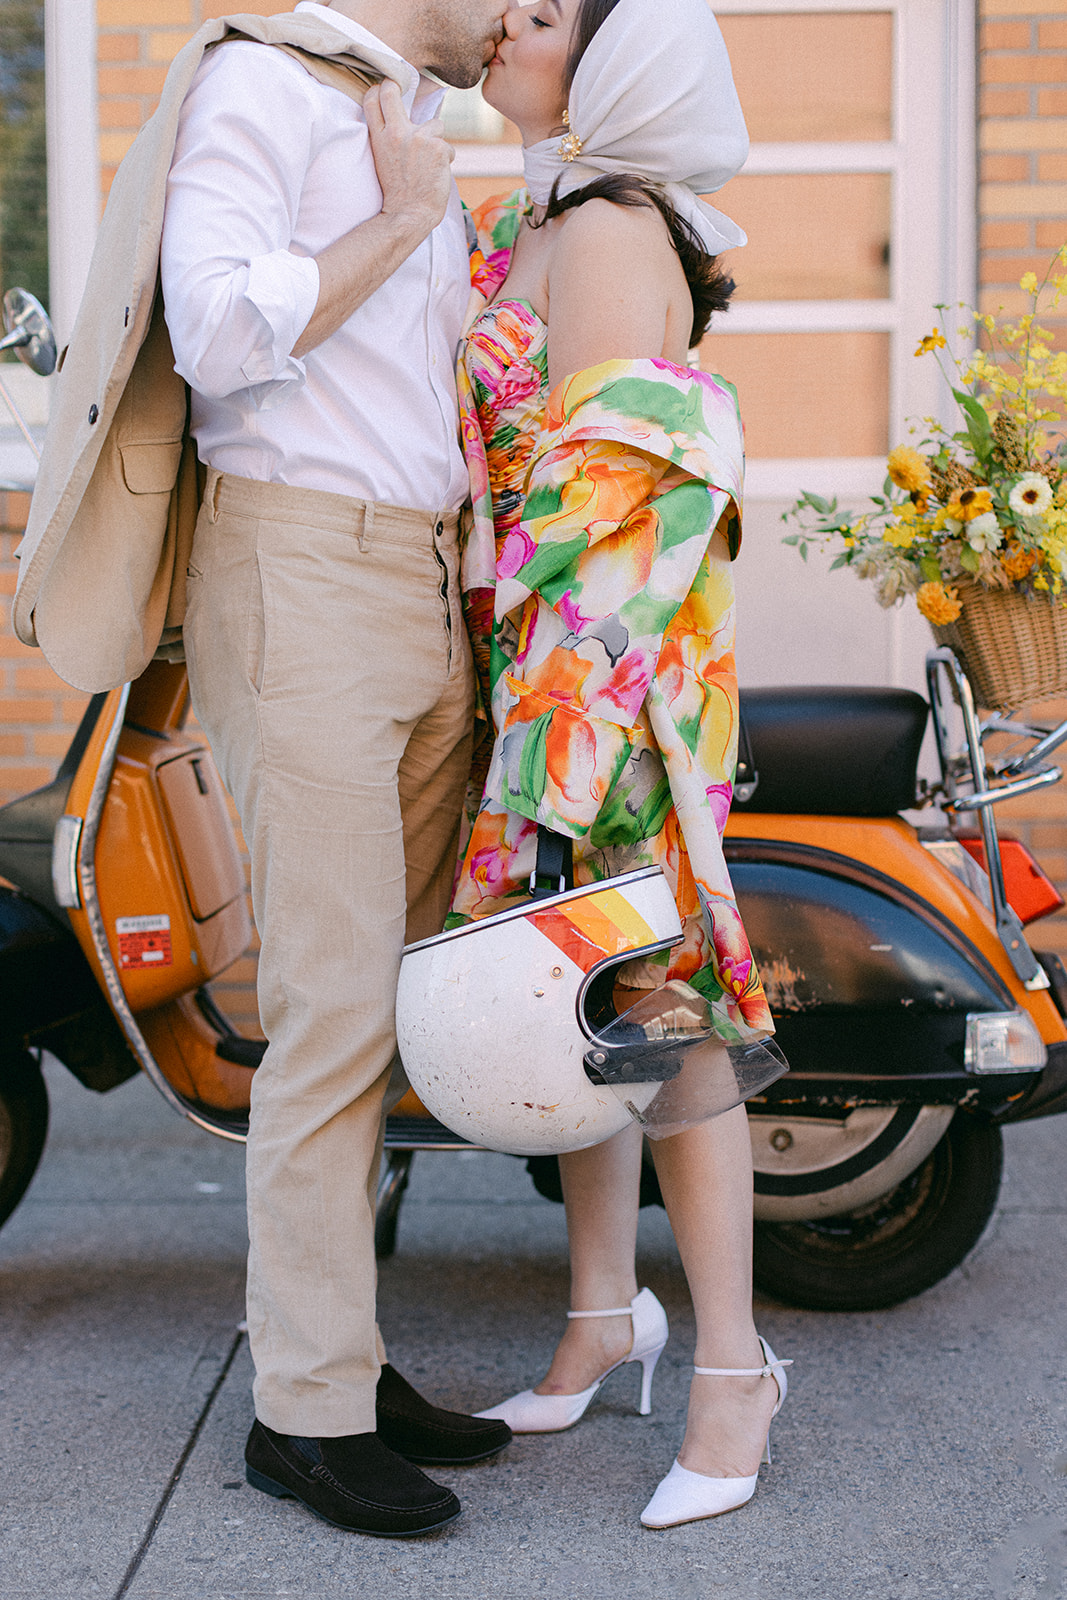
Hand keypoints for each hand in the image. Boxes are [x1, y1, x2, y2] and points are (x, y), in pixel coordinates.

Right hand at [364, 80, 454, 243]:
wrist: (409, 215)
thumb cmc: (398, 193)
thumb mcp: (384, 160)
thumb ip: (390, 138)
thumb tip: (404, 119)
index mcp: (379, 138)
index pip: (372, 99)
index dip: (379, 90)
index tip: (386, 90)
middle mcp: (396, 133)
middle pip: (392, 91)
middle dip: (396, 87)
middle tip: (402, 90)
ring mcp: (418, 138)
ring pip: (436, 124)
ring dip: (436, 141)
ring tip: (428, 163)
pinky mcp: (438, 147)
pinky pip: (448, 147)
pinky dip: (446, 160)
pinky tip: (436, 174)